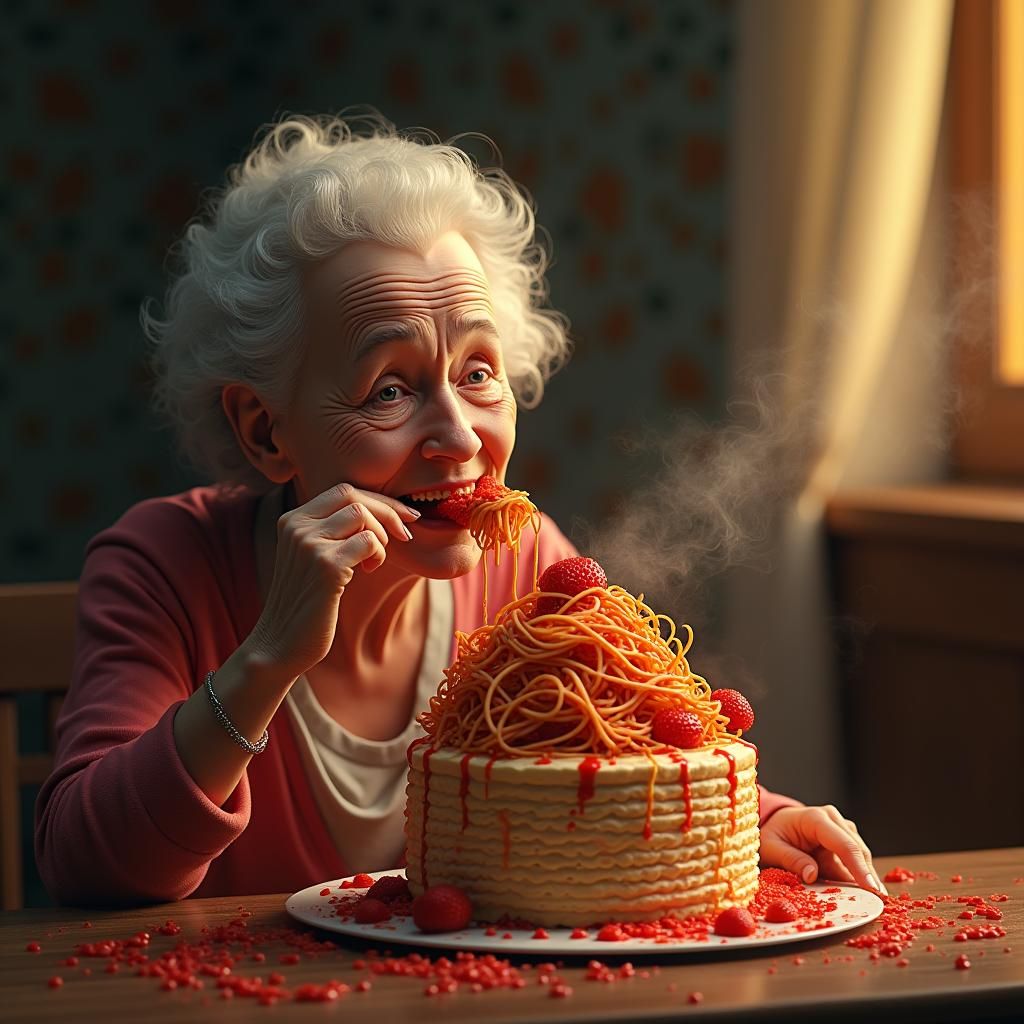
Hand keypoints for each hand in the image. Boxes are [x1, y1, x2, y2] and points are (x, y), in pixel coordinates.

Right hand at [247, 482, 419, 678]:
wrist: (281, 643)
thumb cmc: (306, 602)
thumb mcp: (313, 557)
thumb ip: (333, 532)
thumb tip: (382, 511)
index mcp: (293, 519)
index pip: (343, 490)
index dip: (378, 500)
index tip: (402, 516)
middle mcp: (297, 525)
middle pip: (353, 495)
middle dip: (388, 511)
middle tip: (406, 534)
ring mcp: (309, 543)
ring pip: (362, 514)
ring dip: (381, 536)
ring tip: (375, 561)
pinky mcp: (325, 566)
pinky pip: (368, 542)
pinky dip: (378, 553)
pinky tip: (370, 571)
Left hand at [759, 804, 887, 895]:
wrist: (774, 824)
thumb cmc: (771, 834)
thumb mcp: (771, 847)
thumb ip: (791, 859)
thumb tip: (812, 875)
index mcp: (816, 818)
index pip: (844, 844)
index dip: (859, 868)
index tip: (871, 889)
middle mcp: (833, 820)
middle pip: (858, 851)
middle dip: (868, 877)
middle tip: (878, 903)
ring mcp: (841, 830)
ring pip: (860, 858)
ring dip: (864, 880)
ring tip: (871, 903)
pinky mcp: (844, 843)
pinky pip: (853, 864)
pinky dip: (856, 879)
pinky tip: (861, 896)